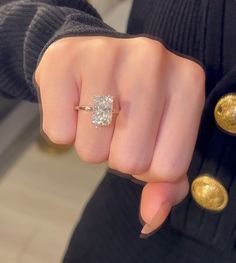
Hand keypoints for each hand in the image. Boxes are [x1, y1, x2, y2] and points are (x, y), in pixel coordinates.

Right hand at [34, 35, 205, 235]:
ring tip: (94, 112)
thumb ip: (167, 183)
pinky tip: (73, 103)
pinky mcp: (63, 60)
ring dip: (91, 144)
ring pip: (91, 151)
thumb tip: (151, 217)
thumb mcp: (162, 135)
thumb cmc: (133, 102)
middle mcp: (152, 60)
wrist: (95, 58)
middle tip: (114, 126)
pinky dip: (63, 130)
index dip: (149, 167)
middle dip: (117, 155)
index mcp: (187, 83)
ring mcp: (106, 54)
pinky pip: (58, 134)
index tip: (142, 141)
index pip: (169, 167)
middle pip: (129, 161)